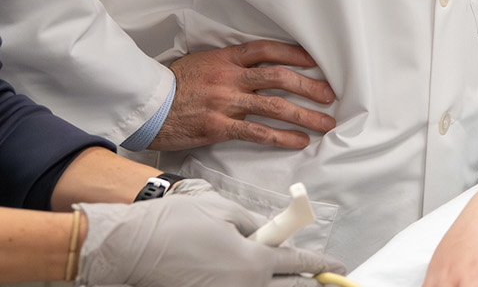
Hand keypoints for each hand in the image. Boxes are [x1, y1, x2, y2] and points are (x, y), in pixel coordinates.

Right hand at [76, 182, 343, 286]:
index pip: (299, 264)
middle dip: (308, 285)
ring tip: (292, 282)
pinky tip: (253, 282)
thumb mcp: (223, 211)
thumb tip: (264, 234)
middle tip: (322, 281)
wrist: (127, 249)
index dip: (321, 264)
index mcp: (253, 261)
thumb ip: (252, 224)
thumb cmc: (173, 224)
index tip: (337, 266)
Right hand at [149, 41, 335, 150]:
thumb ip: (231, 63)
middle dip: (309, 86)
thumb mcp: (203, 61)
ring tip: (325, 122)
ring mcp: (226, 103)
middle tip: (329, 95)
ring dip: (305, 115)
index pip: (268, 50)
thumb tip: (260, 66)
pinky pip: (258, 132)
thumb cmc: (175, 84)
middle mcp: (230, 78)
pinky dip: (282, 137)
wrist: (146, 106)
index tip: (316, 61)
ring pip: (275, 106)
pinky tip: (299, 141)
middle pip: (280, 78)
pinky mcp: (219, 127)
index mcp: (226, 59)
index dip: (296, 53)